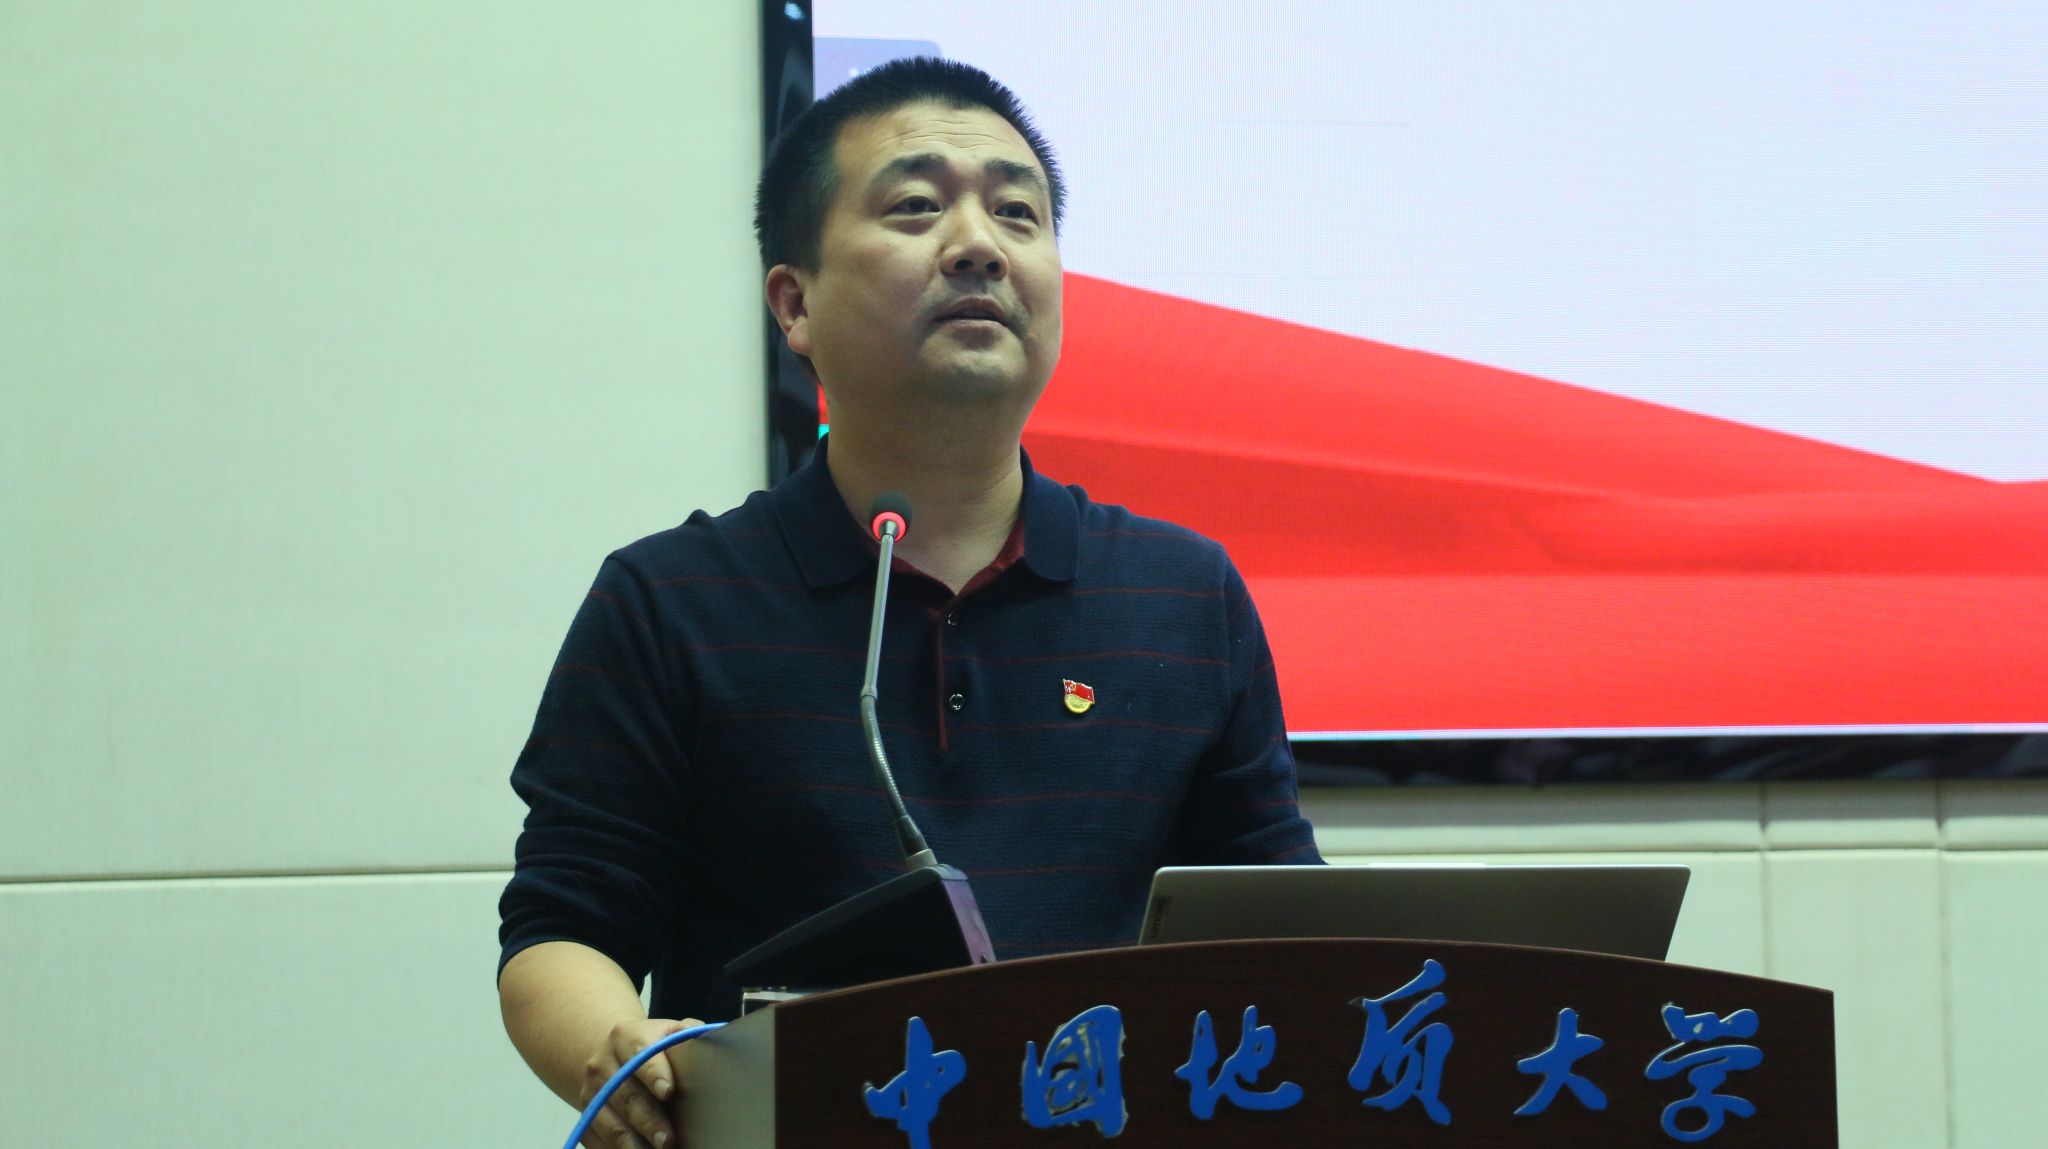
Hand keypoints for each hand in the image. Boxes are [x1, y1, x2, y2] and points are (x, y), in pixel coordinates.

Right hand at [578, 1016, 703, 1148]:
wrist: (612, 1056)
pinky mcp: (585, 1117)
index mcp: (626, 1036)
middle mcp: (602, 1064)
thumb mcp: (670, 1032)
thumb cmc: (654, 1047)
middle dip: (648, 1120)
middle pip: (625, 1095)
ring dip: (633, 1143)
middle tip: (668, 1139)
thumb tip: (716, 1044)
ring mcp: (591, 1093)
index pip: (640, 1053)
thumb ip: (690, 1036)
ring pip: (609, 1123)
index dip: (654, 1072)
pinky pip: (598, 1139)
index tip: (668, 1091)